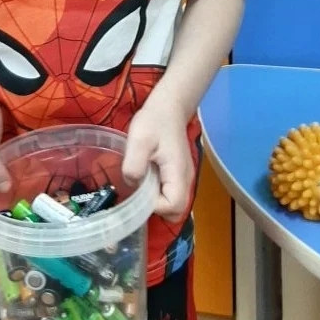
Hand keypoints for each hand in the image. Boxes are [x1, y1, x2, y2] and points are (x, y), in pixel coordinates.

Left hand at [122, 98, 193, 221]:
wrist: (168, 107)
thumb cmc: (154, 122)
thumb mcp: (139, 140)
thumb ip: (134, 165)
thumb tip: (132, 184)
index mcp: (178, 174)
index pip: (173, 206)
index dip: (154, 207)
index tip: (139, 194)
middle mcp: (186, 180)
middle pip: (176, 212)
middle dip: (156, 209)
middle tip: (138, 193)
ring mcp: (184, 178)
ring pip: (174, 205)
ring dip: (157, 202)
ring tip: (141, 184)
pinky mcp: (178, 174)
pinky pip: (171, 194)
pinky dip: (159, 194)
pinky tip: (146, 178)